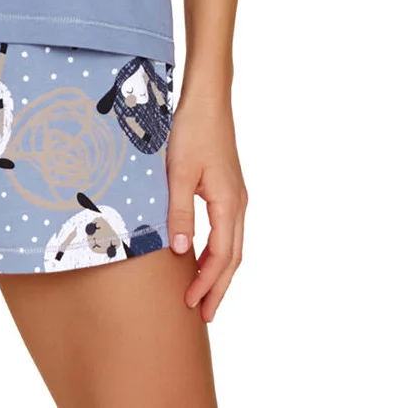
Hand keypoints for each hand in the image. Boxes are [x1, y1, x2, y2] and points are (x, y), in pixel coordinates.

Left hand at [165, 88, 246, 322]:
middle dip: (219, 288)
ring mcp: (236, 196)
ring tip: (205, 295)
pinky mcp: (229, 189)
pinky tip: (203, 257)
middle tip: (205, 317)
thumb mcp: (178, 172)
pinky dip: (219, 252)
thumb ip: (180, 213)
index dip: (206, 283)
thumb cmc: (192, 131)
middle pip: (233, 258)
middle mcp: (238, 204)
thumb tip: (181, 252)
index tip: (191, 304)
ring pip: (233, 245)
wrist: (208, 99)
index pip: (221, 256)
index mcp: (228, 203)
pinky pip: (228, 231)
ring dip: (219, 272)